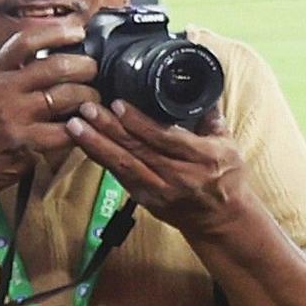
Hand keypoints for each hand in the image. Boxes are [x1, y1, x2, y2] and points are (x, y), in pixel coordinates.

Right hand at [0, 23, 92, 196]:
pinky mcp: (23, 141)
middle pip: (56, 66)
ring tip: (93, 101)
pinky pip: (66, 129)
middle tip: (94, 72)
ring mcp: (12, 115)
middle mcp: (0, 89)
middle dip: (85, 67)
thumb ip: (15, 74)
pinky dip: (81, 127)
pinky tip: (83, 126)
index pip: (26, 42)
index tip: (79, 32)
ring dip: (89, 97)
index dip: (57, 33)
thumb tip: (57, 55)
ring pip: (67, 96)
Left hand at [68, 99, 250, 239]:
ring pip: (123, 165)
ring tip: (76, 125)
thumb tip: (200, 85)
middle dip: (108, 128)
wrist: (222, 220)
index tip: (118, 104)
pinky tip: (85, 143)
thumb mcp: (228, 145)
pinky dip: (101, 158)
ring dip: (97, 144)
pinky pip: (118, 176)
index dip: (139, 122)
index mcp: (203, 158)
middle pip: (138, 150)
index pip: (165, 138)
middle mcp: (180, 176)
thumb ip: (211, 117)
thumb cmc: (226, 179)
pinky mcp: (145, 200)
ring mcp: (160, 191)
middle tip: (87, 108)